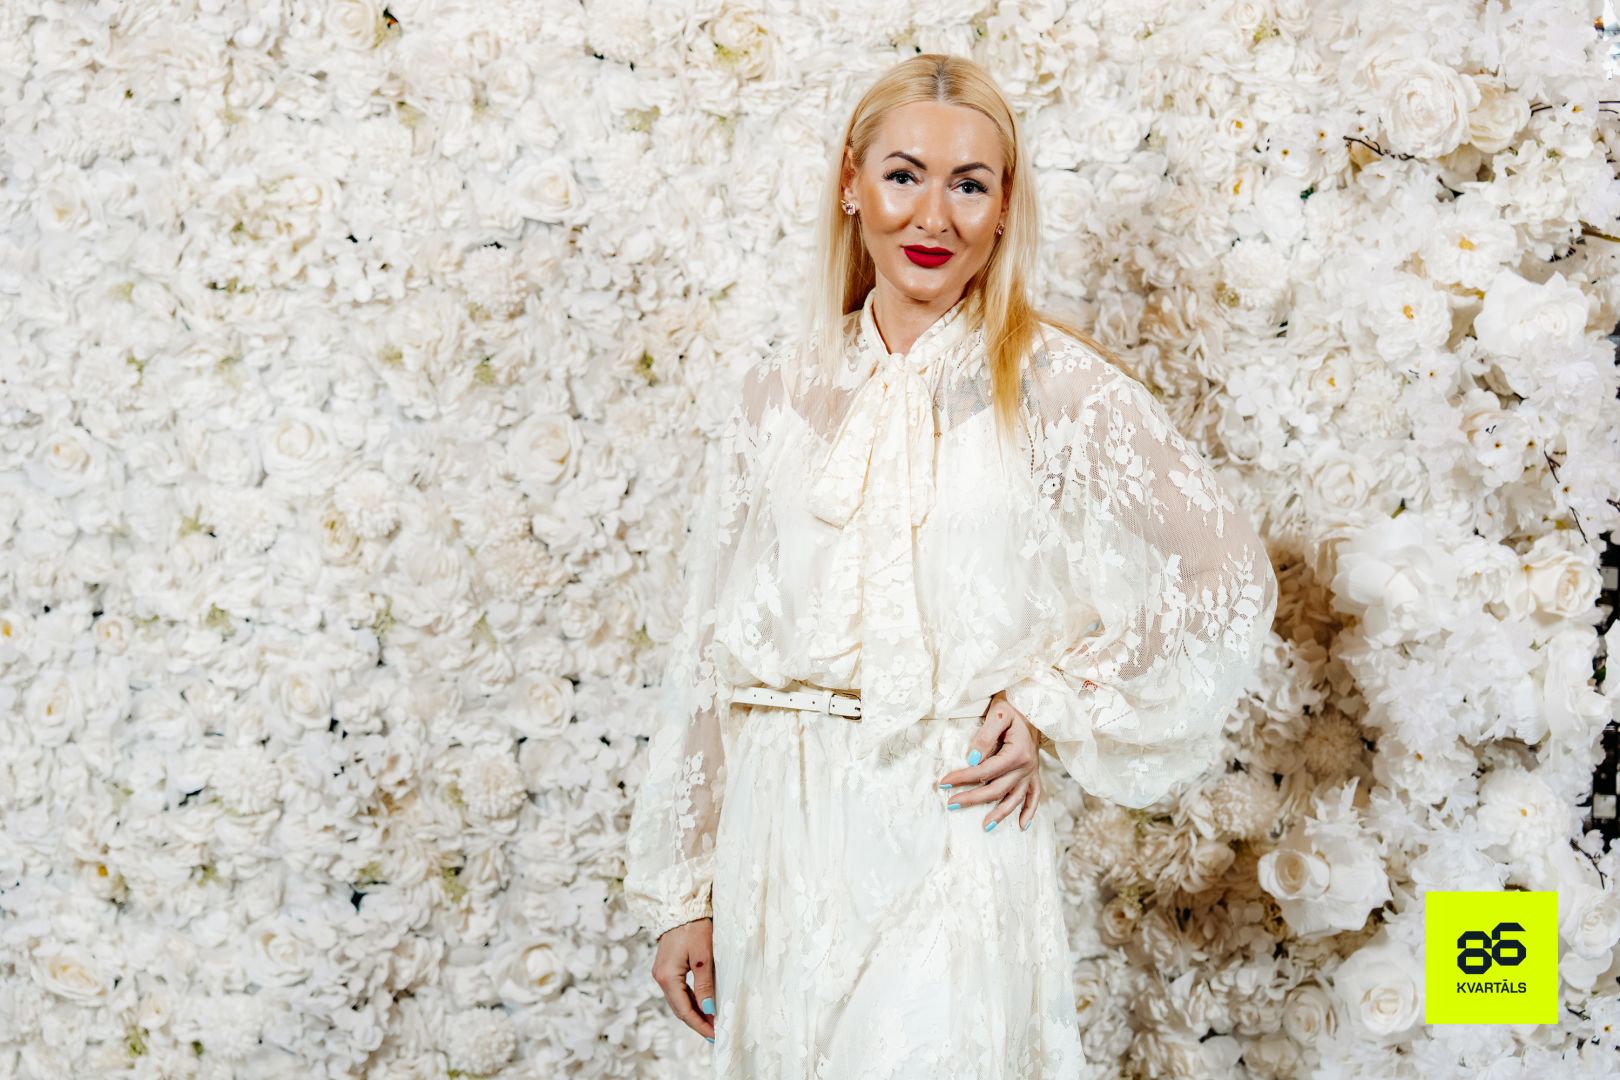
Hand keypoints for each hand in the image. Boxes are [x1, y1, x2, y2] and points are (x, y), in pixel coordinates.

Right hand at [650, 916, 716, 1042]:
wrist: (680, 905)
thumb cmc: (693, 927)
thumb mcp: (704, 957)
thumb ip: (705, 985)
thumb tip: (708, 1010)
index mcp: (667, 977)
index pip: (683, 1010)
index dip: (699, 1025)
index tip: (715, 1036)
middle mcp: (660, 977)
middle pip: (679, 1008)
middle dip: (697, 1022)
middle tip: (715, 1034)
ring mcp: (662, 972)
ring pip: (678, 1000)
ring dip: (694, 1012)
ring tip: (711, 1023)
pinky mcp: (667, 967)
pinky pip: (678, 990)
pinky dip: (690, 1000)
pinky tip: (702, 1004)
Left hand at [936, 690, 1041, 830]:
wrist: (1033, 704)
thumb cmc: (1012, 707)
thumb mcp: (998, 714)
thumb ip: (984, 736)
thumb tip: (972, 759)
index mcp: (1017, 752)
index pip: (985, 771)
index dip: (964, 777)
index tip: (944, 782)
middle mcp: (1027, 766)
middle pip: (997, 789)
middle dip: (973, 798)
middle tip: (951, 804)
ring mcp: (1032, 772)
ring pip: (1015, 799)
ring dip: (1000, 814)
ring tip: (984, 827)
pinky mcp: (1035, 774)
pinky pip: (1035, 797)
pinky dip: (1029, 812)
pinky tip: (1021, 826)